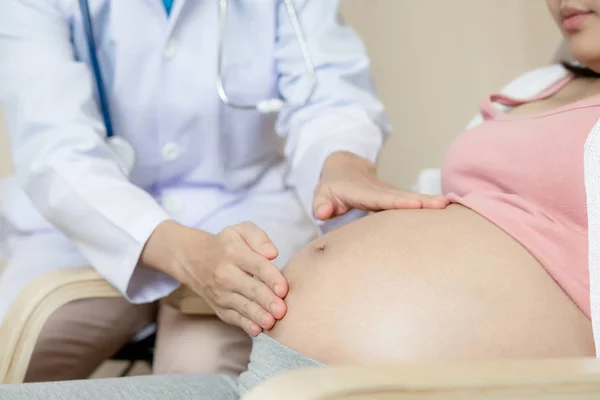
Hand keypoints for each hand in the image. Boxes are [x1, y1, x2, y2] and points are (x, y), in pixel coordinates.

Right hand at [141, 221, 287, 335]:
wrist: (192, 259)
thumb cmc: (225, 244)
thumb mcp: (240, 230)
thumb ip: (258, 237)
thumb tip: (273, 253)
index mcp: (234, 252)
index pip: (256, 265)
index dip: (271, 278)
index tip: (283, 289)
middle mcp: (225, 274)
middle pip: (251, 289)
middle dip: (267, 300)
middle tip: (282, 310)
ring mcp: (221, 293)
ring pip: (242, 306)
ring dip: (258, 315)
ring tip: (272, 322)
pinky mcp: (219, 307)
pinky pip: (233, 318)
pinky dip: (245, 325)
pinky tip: (257, 330)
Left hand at [313, 151, 448, 219]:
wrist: (345, 171)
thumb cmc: (332, 188)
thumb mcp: (321, 194)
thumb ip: (320, 204)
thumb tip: (322, 213)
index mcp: (362, 192)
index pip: (381, 199)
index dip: (398, 201)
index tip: (416, 203)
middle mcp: (380, 191)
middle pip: (402, 196)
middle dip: (422, 200)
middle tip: (442, 204)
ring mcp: (390, 194)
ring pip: (410, 198)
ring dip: (429, 202)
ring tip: (448, 206)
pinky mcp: (396, 198)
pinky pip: (411, 202)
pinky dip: (428, 205)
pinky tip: (446, 209)